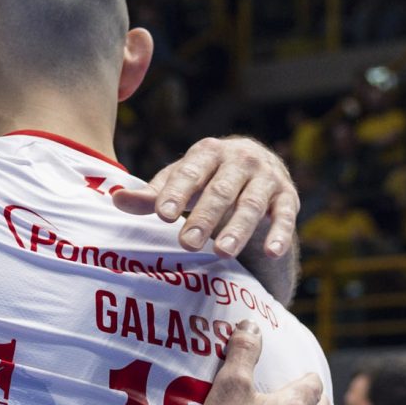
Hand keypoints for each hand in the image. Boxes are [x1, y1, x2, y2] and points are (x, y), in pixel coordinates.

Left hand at [119, 137, 297, 258]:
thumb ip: (153, 195)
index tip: (163, 214)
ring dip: (238, 229)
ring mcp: (267, 177)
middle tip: (186, 242)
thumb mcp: (181, 184)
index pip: (191, 172)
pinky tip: (272, 252)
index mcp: (209, 151)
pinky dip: (280, 234)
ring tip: (222, 252)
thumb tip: (116, 201)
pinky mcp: (288, 197)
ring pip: (252, 204)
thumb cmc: (208, 181)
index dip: (177, 192)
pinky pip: (287, 216)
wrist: (258, 174)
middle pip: (221, 190)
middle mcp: (241, 159)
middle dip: (204, 217)